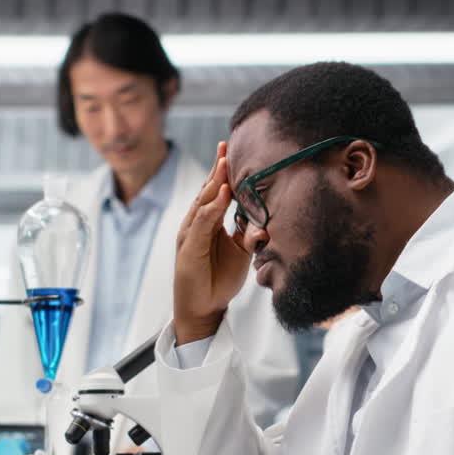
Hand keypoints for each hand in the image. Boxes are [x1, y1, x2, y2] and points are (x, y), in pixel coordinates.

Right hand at [173, 141, 251, 344]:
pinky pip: (201, 223)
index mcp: (209, 222)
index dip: (223, 171)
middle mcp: (197, 223)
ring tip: (225, 162)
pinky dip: (211, 207)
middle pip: (207, 190)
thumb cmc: (219, 279)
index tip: (232, 150)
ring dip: (214, 182)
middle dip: (217, 168)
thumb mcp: (240, 254)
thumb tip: (265, 225)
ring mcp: (190, 234)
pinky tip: (221, 194)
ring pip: (203, 202)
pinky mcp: (188, 248)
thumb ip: (249, 236)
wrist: (202, 308)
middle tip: (227, 145)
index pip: (215, 191)